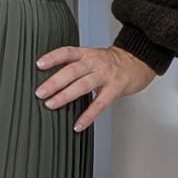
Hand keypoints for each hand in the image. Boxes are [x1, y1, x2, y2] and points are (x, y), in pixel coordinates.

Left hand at [34, 44, 155, 129]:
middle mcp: (95, 62)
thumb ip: (74, 65)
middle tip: (40, 92)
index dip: (53, 57)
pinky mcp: (115, 88)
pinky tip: (78, 124)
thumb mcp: (91, 57)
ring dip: (66, 96)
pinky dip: (88, 115)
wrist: (137, 62)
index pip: (67, 52)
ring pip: (83, 85)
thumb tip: (49, 77)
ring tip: (52, 105)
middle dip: (55, 82)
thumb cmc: (111, 62)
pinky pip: (99, 104)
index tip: (39, 64)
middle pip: (72, 70)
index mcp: (87, 54)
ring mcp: (105, 75)